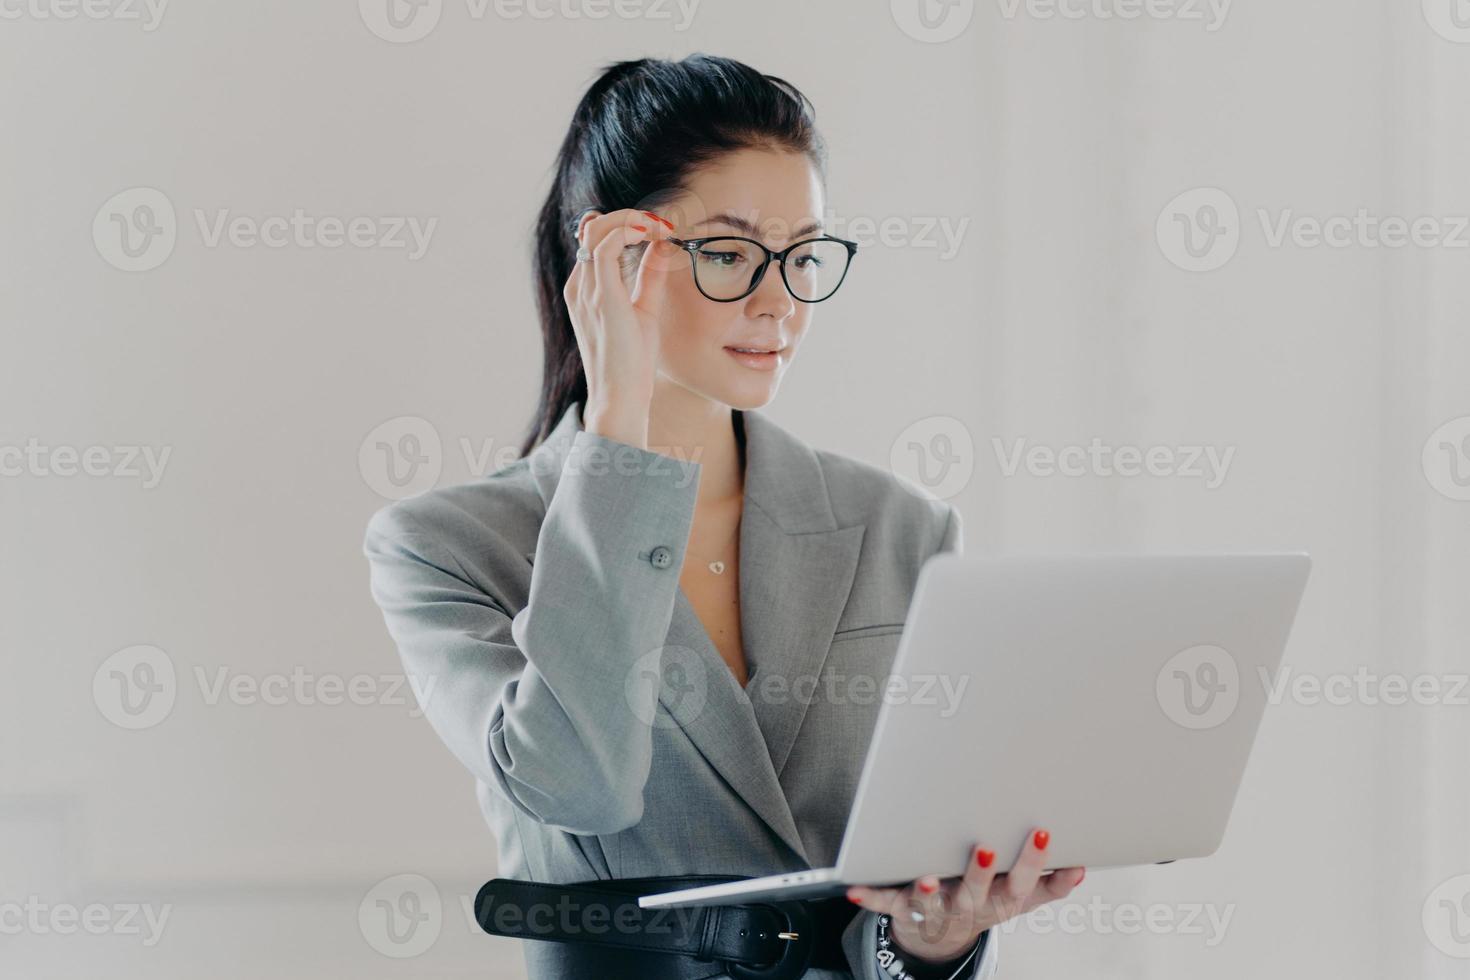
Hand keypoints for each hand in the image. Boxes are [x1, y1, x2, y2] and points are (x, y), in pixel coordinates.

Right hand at [564, 207, 677, 449]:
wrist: (621, 397)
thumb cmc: (632, 361)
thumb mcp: (644, 309)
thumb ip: (650, 277)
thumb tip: (663, 245)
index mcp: (585, 290)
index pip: (595, 240)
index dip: (624, 225)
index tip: (658, 229)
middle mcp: (580, 287)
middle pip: (592, 228)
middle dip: (628, 216)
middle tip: (661, 224)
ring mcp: (586, 291)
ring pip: (597, 230)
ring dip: (631, 219)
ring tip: (660, 226)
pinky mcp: (601, 298)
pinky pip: (605, 246)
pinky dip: (629, 230)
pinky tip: (652, 233)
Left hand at [846, 828, 1085, 965]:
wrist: (941, 935)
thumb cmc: (983, 902)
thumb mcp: (1018, 898)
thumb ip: (1048, 885)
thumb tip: (1079, 867)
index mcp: (997, 901)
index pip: (1020, 884)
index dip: (1033, 861)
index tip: (1043, 831)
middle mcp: (966, 906)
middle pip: (974, 894)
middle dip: (978, 874)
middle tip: (983, 850)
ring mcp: (933, 909)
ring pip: (930, 903)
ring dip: (927, 893)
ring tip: (926, 879)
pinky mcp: (901, 908)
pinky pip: (883, 904)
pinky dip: (868, 898)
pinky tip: (853, 891)